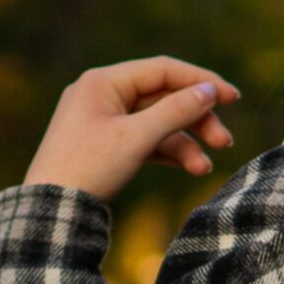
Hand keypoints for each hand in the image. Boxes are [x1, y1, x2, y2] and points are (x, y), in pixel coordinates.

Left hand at [23, 57, 241, 201]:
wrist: (50, 212)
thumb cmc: (89, 168)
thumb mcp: (137, 137)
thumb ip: (176, 111)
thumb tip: (209, 91)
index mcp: (102, 82)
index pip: (162, 70)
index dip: (201, 82)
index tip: (233, 98)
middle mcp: (101, 95)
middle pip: (162, 98)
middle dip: (195, 120)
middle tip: (224, 142)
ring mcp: (101, 121)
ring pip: (155, 123)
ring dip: (184, 143)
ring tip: (205, 168)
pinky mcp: (103, 146)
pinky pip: (142, 141)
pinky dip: (165, 153)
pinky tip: (189, 167)